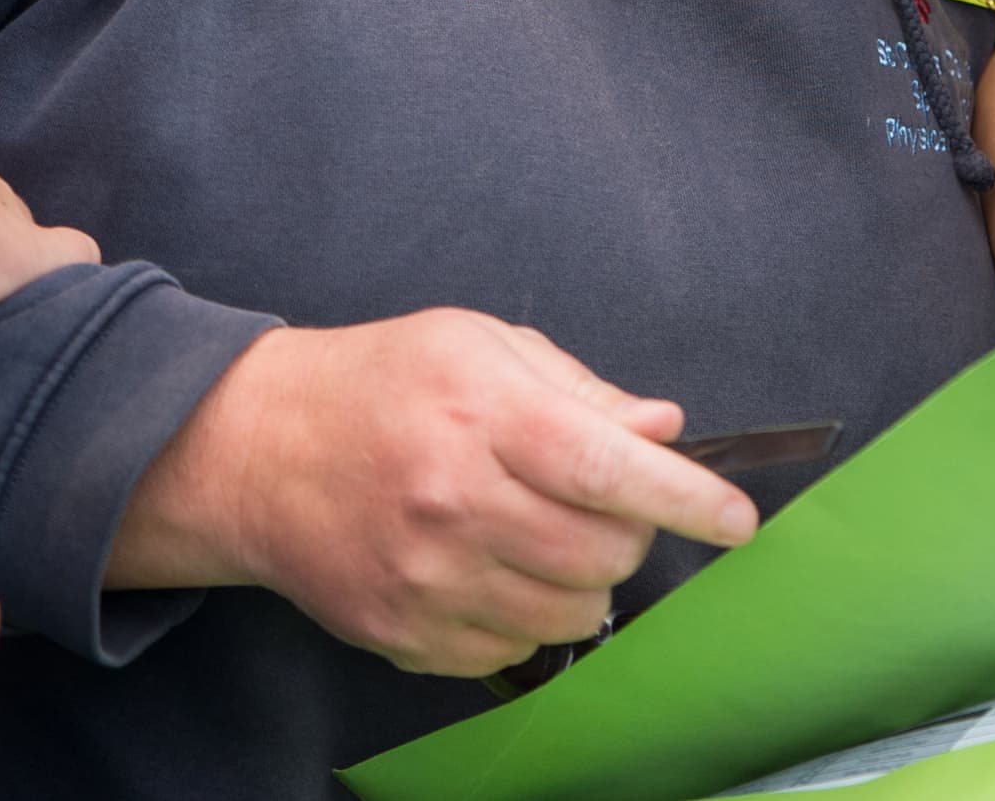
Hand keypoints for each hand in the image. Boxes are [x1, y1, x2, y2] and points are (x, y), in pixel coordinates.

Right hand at [112, 309, 761, 675]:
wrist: (258, 450)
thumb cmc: (380, 383)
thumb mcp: (477, 343)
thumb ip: (577, 389)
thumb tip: (662, 431)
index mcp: (482, 413)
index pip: (610, 470)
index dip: (688, 500)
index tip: (737, 521)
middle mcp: (455, 501)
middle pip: (602, 552)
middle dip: (629, 532)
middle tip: (601, 502)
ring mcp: (428, 578)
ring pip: (570, 614)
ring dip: (583, 582)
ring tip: (543, 534)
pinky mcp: (404, 633)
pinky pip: (512, 651)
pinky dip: (525, 617)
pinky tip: (492, 568)